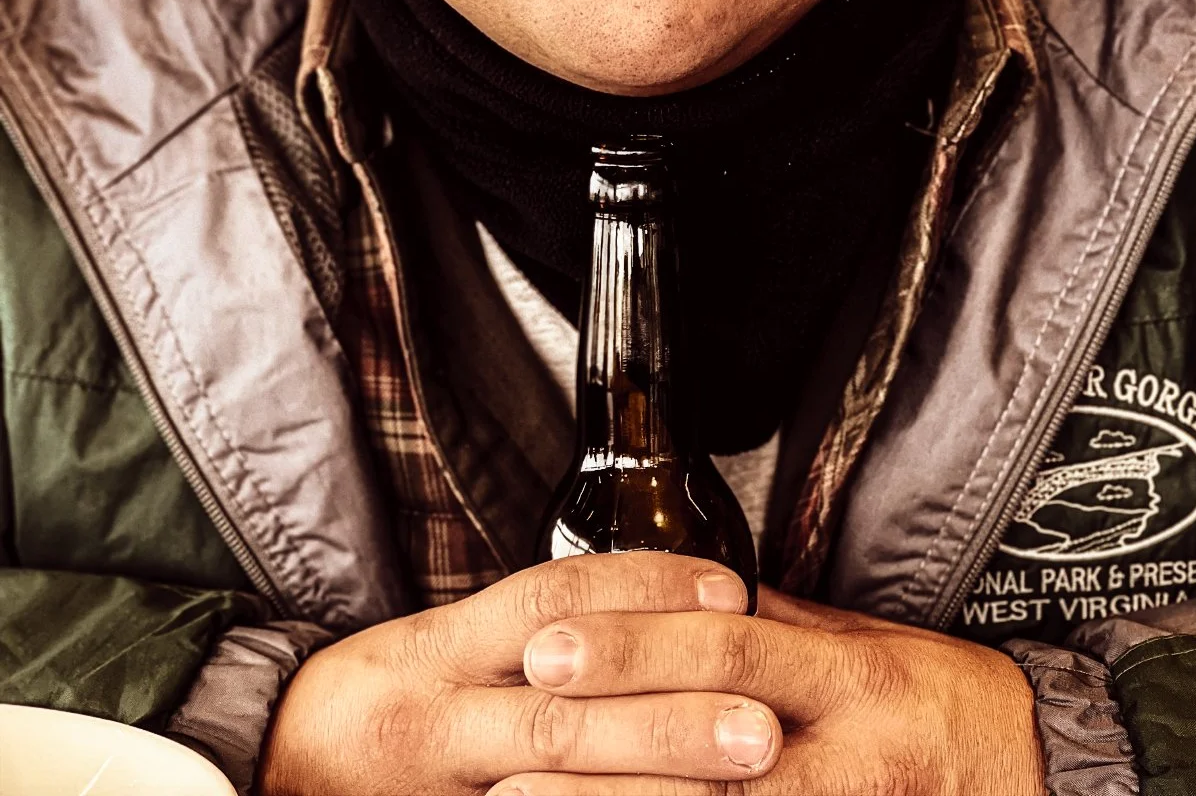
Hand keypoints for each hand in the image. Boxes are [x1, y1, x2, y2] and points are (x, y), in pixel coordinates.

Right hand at [256, 552, 780, 794]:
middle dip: (669, 716)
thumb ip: (524, 636)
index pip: (554, 600)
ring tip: (738, 781)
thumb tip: (646, 620)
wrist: (261, 769)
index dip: (646, 590)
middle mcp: (439, 716)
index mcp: (443, 649)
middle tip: (763, 724)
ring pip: (551, 787)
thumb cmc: (372, 703)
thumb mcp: (433, 648)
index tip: (730, 590)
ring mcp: (438, 786)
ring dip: (650, 789)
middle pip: (566, 713)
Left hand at [487, 582, 1044, 795]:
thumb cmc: (948, 701)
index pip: (725, 644)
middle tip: (512, 748)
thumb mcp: (869, 642)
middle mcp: (848, 749)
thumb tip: (691, 593)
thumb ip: (780, 628)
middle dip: (609, 748)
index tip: (550, 644)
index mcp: (845, 671)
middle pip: (713, 742)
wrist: (1046, 774)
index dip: (636, 646)